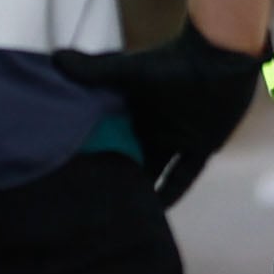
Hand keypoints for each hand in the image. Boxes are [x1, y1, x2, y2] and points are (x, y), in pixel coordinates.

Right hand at [57, 20, 263, 206]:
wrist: (219, 55)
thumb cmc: (172, 61)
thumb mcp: (128, 71)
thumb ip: (93, 70)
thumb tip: (54, 57)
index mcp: (133, 108)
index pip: (109, 137)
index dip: (95, 154)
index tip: (74, 175)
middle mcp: (152, 125)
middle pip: (130, 158)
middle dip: (116, 177)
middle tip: (94, 206)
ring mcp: (176, 137)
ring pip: (155, 171)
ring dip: (143, 190)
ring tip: (121, 217)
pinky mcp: (200, 146)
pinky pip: (183, 175)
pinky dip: (172, 192)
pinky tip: (158, 213)